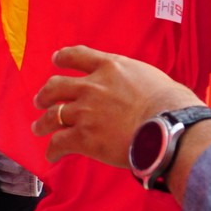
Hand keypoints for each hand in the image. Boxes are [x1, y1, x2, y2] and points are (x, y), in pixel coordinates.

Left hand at [31, 46, 203, 166]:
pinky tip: (52, 154)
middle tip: (40, 100)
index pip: (78, 55)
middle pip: (57, 86)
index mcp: (110, 67)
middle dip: (46, 94)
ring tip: (38, 127)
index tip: (56, 60)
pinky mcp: (83, 137)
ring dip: (43, 122)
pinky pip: (59, 143)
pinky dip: (53, 149)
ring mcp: (85, 112)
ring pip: (53, 115)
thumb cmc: (172, 104)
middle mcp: (92, 86)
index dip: (63, 57)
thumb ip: (134, 81)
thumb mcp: (150, 77)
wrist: (170, 127)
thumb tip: (142, 92)